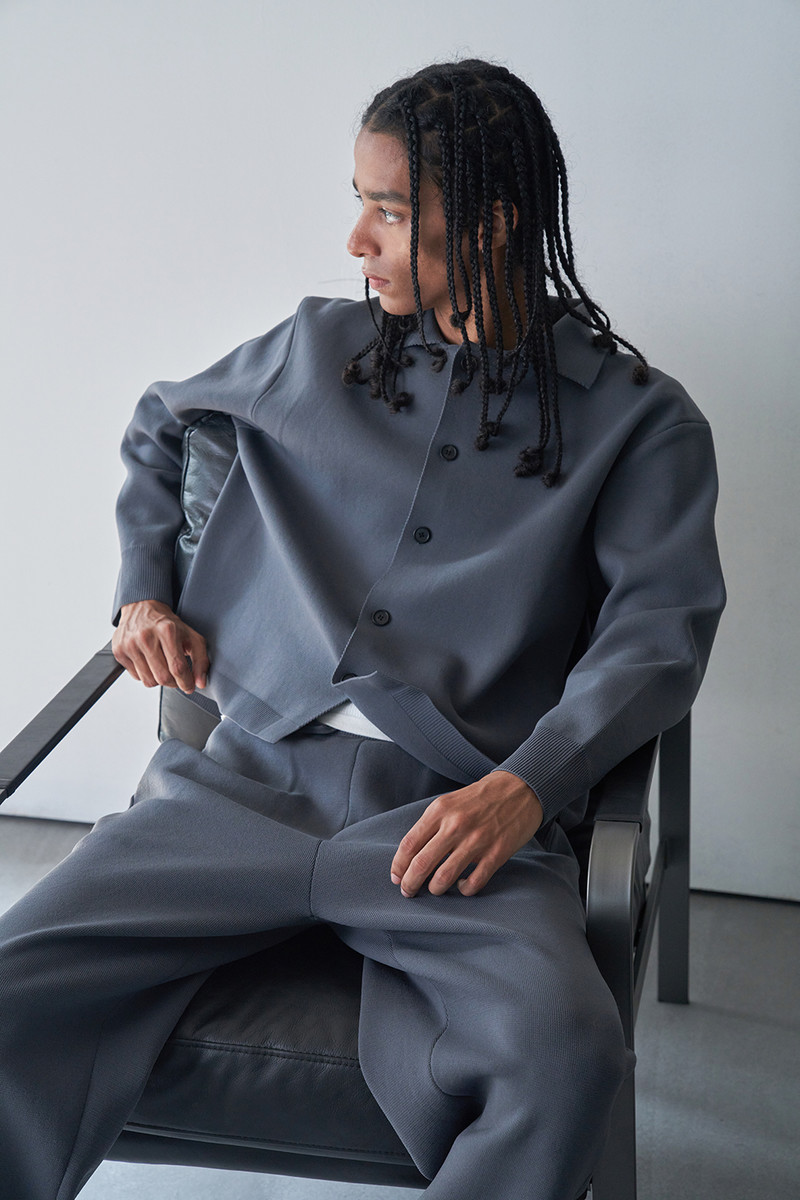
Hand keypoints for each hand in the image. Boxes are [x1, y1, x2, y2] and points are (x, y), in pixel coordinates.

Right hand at [112, 600, 208, 693]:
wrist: (142, 608)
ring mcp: (130, 644)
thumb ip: (201, 660)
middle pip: (162, 677)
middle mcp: (146, 637)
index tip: (189, 686)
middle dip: (174, 683)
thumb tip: (200, 683)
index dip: (186, 682)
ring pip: (148, 681)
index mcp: (167, 630)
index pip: (177, 667)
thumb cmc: (168, 624)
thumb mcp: (191, 636)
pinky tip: (150, 662)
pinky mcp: (119, 651)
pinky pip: (136, 677)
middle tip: (178, 679)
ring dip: (159, 680)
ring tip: (164, 667)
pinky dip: (146, 675)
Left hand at [390, 770, 543, 897]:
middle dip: (410, 884)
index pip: (409, 845)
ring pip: (444, 878)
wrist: (520, 789)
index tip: (397, 878)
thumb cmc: (480, 798)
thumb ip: (431, 825)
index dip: (399, 866)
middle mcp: (456, 825)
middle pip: (422, 864)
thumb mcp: (449, 802)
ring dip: (435, 889)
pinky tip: (463, 885)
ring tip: (435, 889)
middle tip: (408, 892)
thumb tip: (411, 855)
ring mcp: (477, 840)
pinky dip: (464, 890)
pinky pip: (473, 883)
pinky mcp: (497, 853)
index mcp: (440, 810)